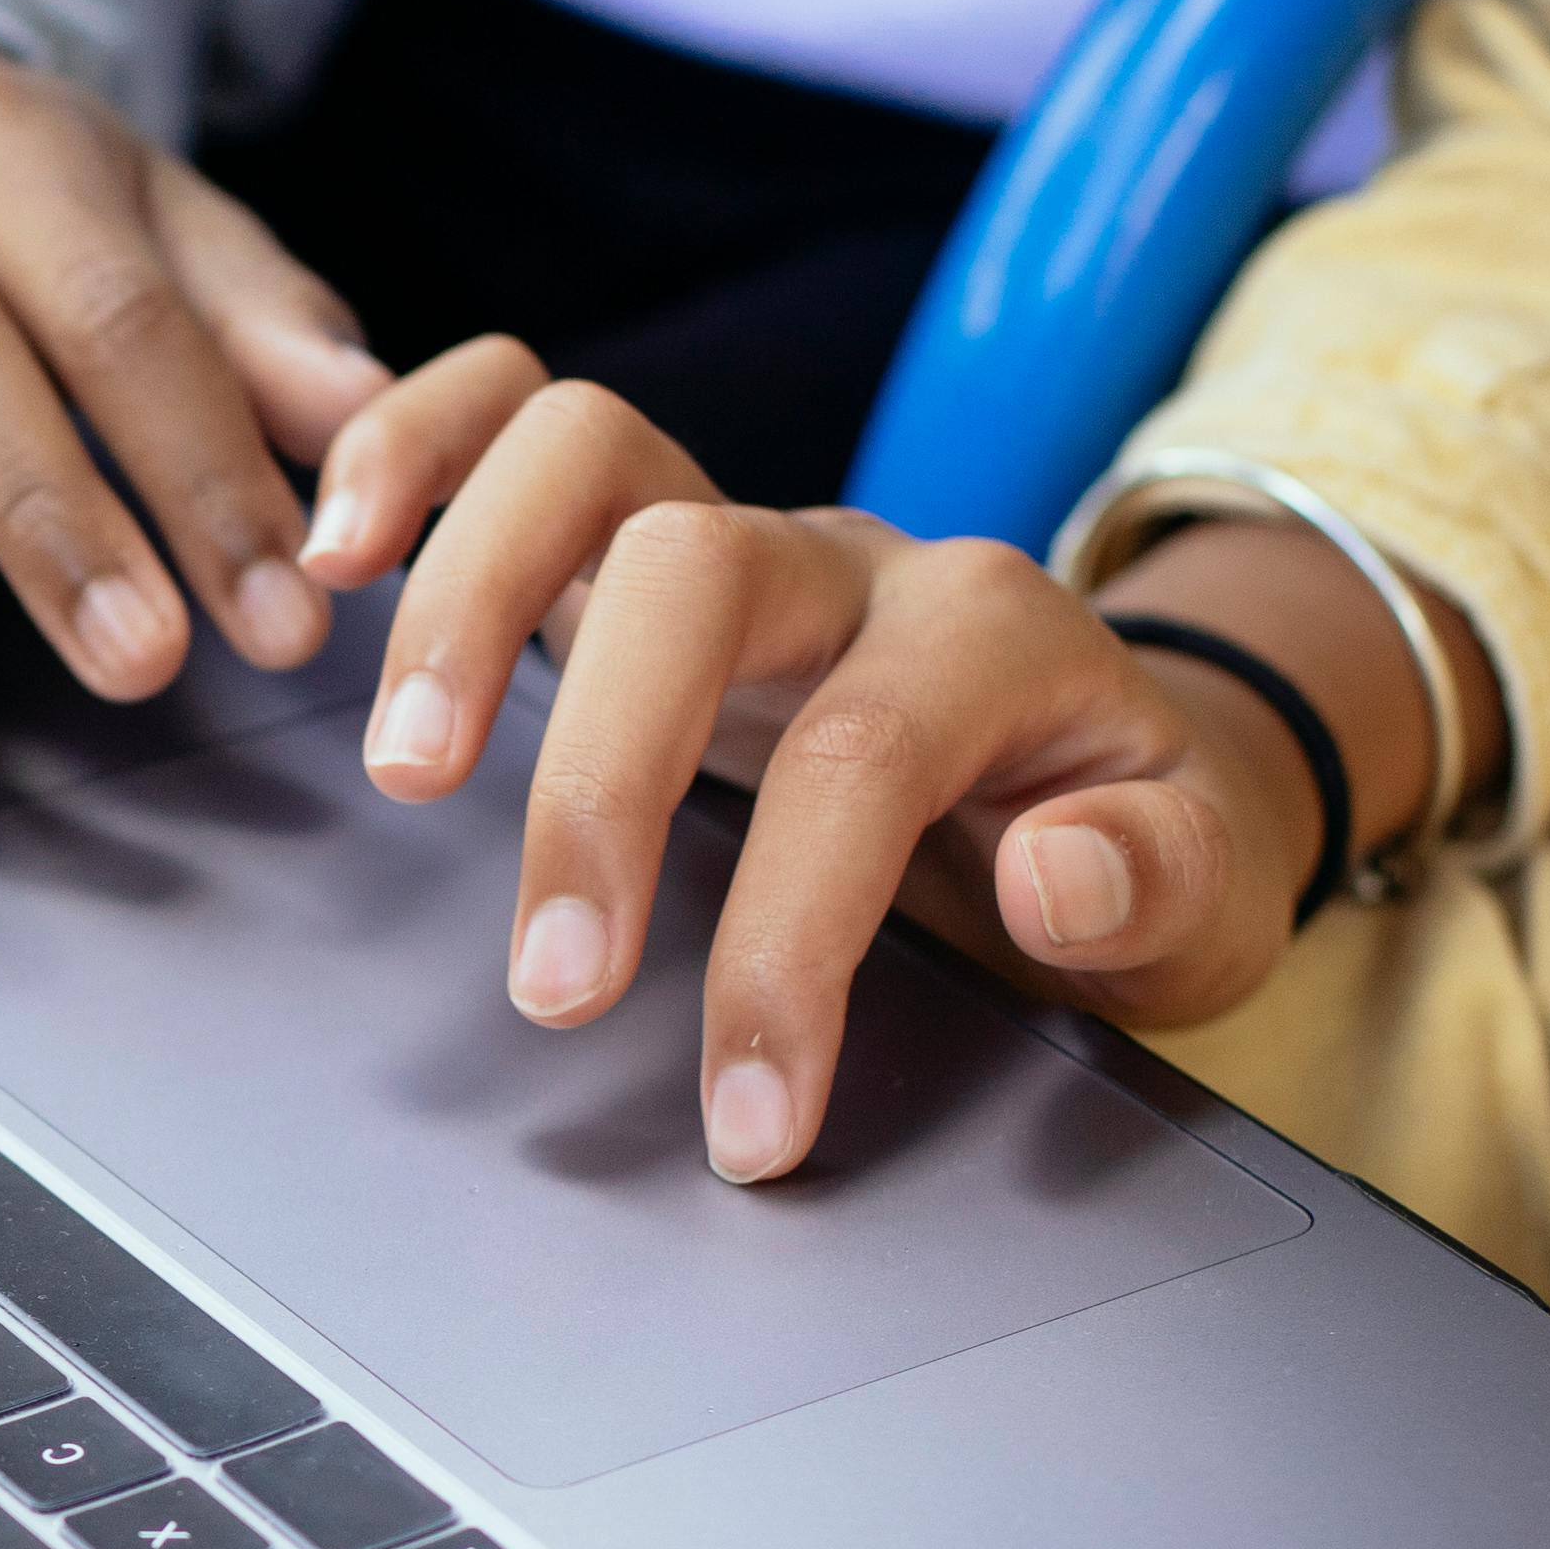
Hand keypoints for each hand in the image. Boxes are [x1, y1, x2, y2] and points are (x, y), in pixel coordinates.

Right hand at [298, 351, 1376, 1179]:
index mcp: (996, 636)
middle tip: (550, 983)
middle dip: (598, 778)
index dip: (787, 951)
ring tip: (402, 769)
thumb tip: (1058, 870)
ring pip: (582, 451)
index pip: (867, 758)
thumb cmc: (1129, 842)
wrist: (1110, 757)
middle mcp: (848, 556)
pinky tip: (339, 557)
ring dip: (466, 598)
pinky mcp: (632, 544)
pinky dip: (411, 451)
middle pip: (693, 571)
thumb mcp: (1210, 892)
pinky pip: (512, 423)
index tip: (745, 1125)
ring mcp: (732, 530)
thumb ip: (1162, 879)